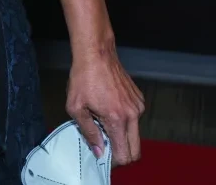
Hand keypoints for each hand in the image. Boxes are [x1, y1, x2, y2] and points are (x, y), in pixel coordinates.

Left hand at [66, 47, 143, 165]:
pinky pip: (135, 119)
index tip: (103, 157)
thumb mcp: (76, 107)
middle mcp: (133, 115)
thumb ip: (88, 132)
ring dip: (122, 135)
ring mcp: (138, 107)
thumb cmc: (83, 78)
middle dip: (122, 154)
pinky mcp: (139, 100)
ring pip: (135, 135)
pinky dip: (124, 121)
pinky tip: (109, 109)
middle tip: (105, 147)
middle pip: (136, 150)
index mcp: (117, 120)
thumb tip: (99, 152)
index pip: (125, 154)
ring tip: (103, 122)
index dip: (114, 161)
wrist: (96, 54)